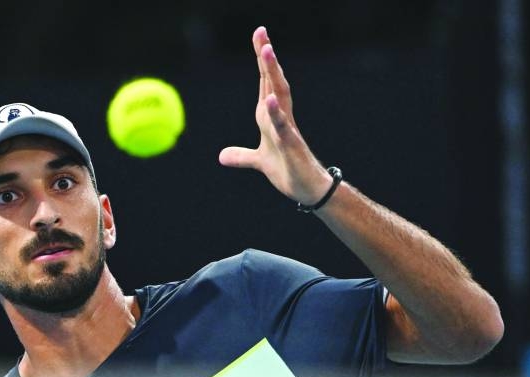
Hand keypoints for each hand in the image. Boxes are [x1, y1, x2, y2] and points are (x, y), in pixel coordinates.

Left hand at [219, 26, 333, 205]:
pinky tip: (269, 99)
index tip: (259, 37)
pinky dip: (275, 112)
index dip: (261, 61)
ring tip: (267, 51)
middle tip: (261, 33)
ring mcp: (287, 129)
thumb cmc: (289, 169)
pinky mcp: (291, 145)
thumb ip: (242, 156)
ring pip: (280, 96)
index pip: (265, 83)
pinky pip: (282, 126)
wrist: (308, 189)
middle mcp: (281, 117)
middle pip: (273, 81)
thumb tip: (222, 156)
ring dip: (273, 74)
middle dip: (266, 58)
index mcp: (271, 117)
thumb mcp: (259, 161)